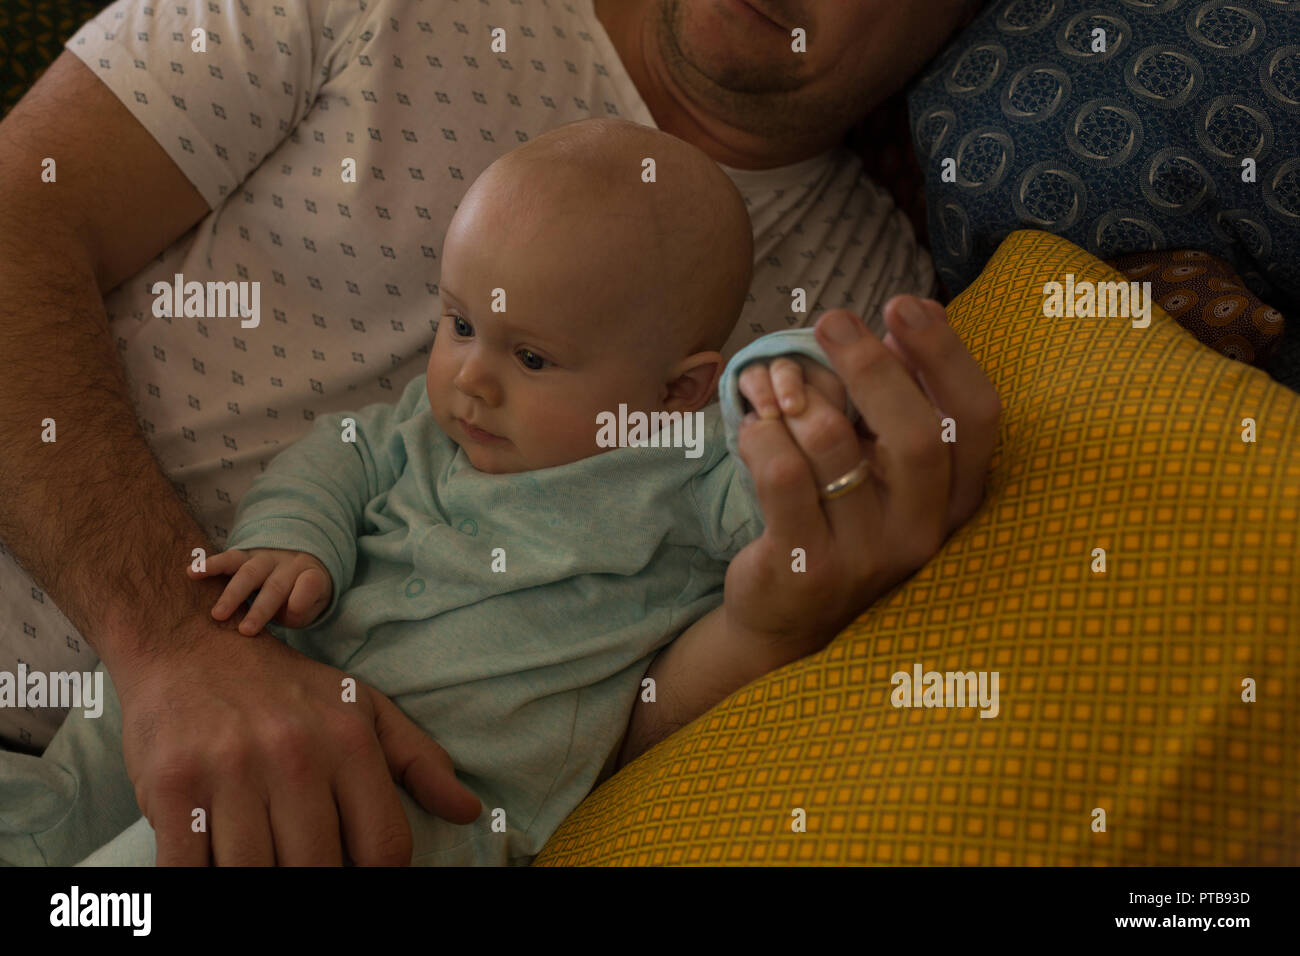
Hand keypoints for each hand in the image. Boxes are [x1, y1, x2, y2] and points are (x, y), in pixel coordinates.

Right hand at [114, 618, 482, 865]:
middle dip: (313, 878)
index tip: (355, 870)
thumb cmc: (283, 688)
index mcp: (348, 741)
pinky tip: (213, 861)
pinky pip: (190, 870)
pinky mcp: (172, 786)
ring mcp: (230, 771)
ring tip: (262, 856)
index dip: (376, 876)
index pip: (384, 848)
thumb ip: (418, 761)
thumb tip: (468, 810)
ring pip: (255, 876)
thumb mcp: (361, 708)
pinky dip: (201, 877)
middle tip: (300, 858)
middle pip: (319, 870)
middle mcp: (294, 755)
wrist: (189, 643)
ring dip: (258, 876)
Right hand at [187, 547, 332, 634]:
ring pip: (249, 573)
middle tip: (245, 631)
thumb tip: (292, 608)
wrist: (297, 563)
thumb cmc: (301, 595)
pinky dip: (211, 565)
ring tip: (217, 614)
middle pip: (275, 586)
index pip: (311, 584)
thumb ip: (304, 607)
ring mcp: (265, 558)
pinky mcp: (244, 556)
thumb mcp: (313, 603)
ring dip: (232, 594)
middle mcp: (288, 564)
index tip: (294, 611)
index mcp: (311, 575)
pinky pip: (228, 559)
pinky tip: (192, 572)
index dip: (303, 596)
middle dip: (260, 609)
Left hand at [725, 295, 999, 651]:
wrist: (789, 616)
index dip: (945, 353)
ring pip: (834, 446)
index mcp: (954, 497)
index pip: (976, 418)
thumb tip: (909, 316)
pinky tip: (755, 428)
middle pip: (915, 434)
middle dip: (871, 365)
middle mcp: (922, 530)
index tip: (904, 304)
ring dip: (798, 400)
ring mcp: (866, 556)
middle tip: (833, 321)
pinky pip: (784, 477)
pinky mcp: (807, 568)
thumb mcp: (882, 464)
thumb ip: (900, 398)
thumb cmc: (839, 518)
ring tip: (775, 390)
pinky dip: (763, 436)